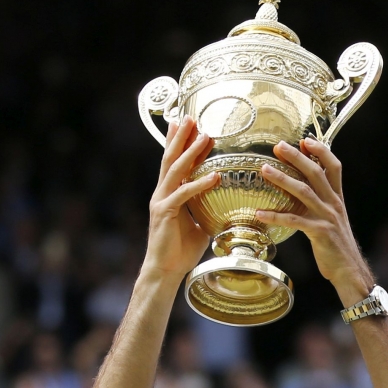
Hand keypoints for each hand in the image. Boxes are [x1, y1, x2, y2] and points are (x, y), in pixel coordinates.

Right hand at [142, 120, 219, 281]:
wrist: (166, 270)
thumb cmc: (181, 250)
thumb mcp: (199, 224)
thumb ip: (207, 209)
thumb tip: (226, 204)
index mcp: (168, 194)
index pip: (174, 163)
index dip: (180, 142)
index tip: (188, 124)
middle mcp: (161, 193)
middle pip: (171, 158)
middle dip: (181, 137)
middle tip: (191, 117)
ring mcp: (161, 201)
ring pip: (175, 170)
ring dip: (190, 152)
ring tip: (204, 137)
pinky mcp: (165, 212)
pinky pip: (184, 194)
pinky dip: (199, 183)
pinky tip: (214, 175)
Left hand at [255, 139, 371, 304]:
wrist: (349, 270)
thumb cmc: (336, 246)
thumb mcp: (332, 219)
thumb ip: (322, 203)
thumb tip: (305, 191)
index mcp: (337, 198)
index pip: (334, 166)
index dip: (321, 151)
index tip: (305, 140)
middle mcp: (334, 203)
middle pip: (315, 172)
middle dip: (297, 157)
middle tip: (278, 146)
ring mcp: (327, 217)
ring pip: (303, 191)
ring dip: (282, 178)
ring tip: (263, 170)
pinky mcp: (319, 232)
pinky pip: (294, 220)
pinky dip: (275, 215)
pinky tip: (259, 213)